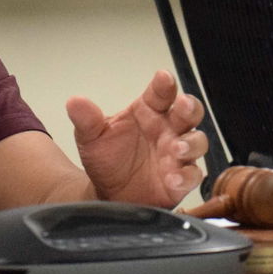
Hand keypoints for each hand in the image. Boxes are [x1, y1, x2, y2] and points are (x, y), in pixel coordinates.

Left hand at [66, 70, 206, 207]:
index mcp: (149, 111)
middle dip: (189, 107)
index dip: (164, 84)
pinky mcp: (181, 179)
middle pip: (189, 111)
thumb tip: (74, 101)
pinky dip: (186, 176)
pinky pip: (192, 174)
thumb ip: (87, 120)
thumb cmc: (107, 159)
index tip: (163, 79)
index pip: (161, 92)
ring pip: (197, 141)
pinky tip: (173, 179)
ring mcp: (177, 154)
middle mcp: (167, 129)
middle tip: (182, 105)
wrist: (106, 195)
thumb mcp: (91, 138)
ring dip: (191, 143)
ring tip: (177, 148)